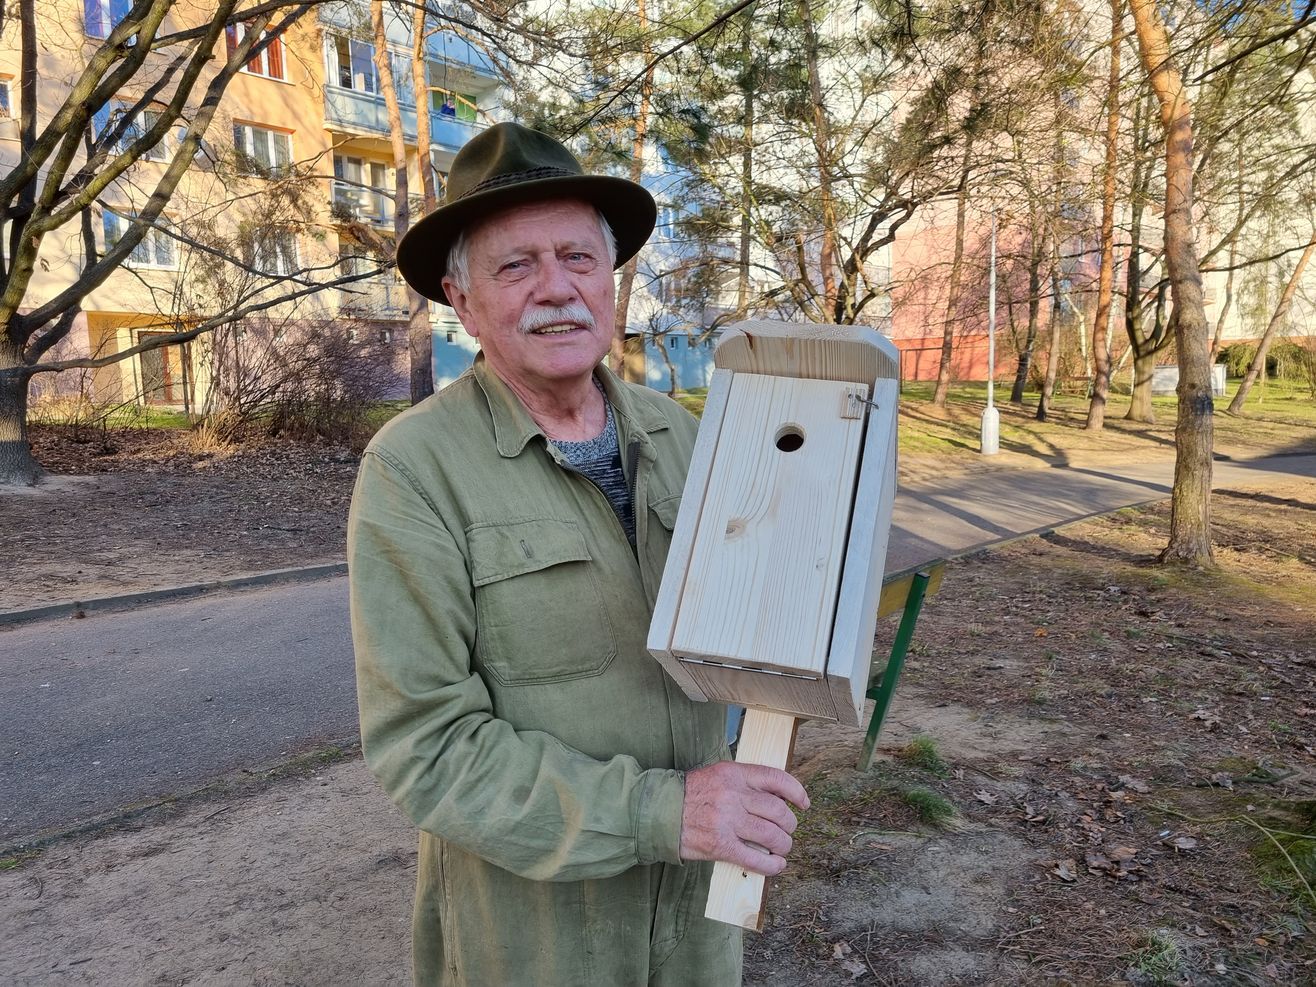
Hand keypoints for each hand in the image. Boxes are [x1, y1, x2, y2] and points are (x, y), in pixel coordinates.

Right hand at [679, 761, 809, 875]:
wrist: (658, 812)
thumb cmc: (688, 795)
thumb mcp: (716, 775)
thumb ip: (744, 783)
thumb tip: (776, 800)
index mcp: (733, 774)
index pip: (776, 778)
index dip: (796, 791)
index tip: (804, 803)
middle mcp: (733, 795)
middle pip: (778, 810)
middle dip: (789, 825)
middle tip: (787, 831)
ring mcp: (727, 821)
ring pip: (771, 835)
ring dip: (783, 845)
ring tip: (781, 849)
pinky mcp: (720, 845)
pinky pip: (755, 858)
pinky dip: (771, 865)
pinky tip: (776, 865)